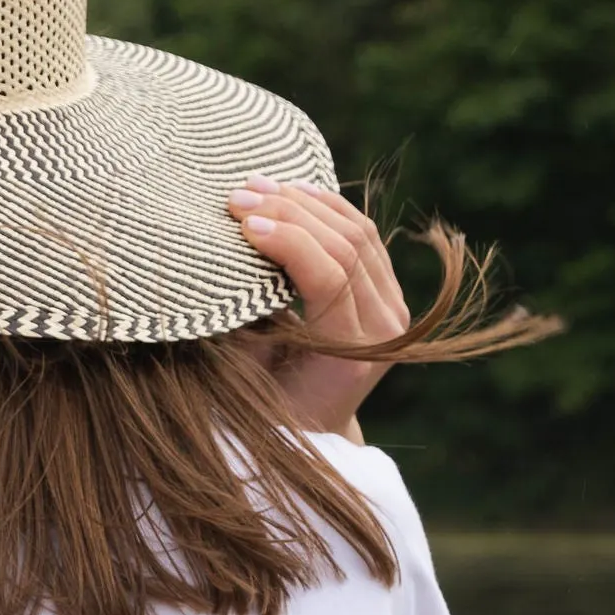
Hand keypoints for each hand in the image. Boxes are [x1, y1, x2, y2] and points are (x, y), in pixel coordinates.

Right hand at [227, 178, 402, 439]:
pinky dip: (328, 207)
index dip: (288, 243)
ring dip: (306, 202)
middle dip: (289, 213)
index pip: (330, 279)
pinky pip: (365, 235)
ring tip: (257, 186)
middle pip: (346, 248)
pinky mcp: (388, 291)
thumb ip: (248, 322)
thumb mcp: (247, 372)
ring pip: (359, 233)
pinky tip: (294, 189)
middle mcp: (385, 329)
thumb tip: (220, 263)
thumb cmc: (265, 408)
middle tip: (237, 197)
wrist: (310, 427)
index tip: (243, 225)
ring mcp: (393, 307)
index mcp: (354, 356)